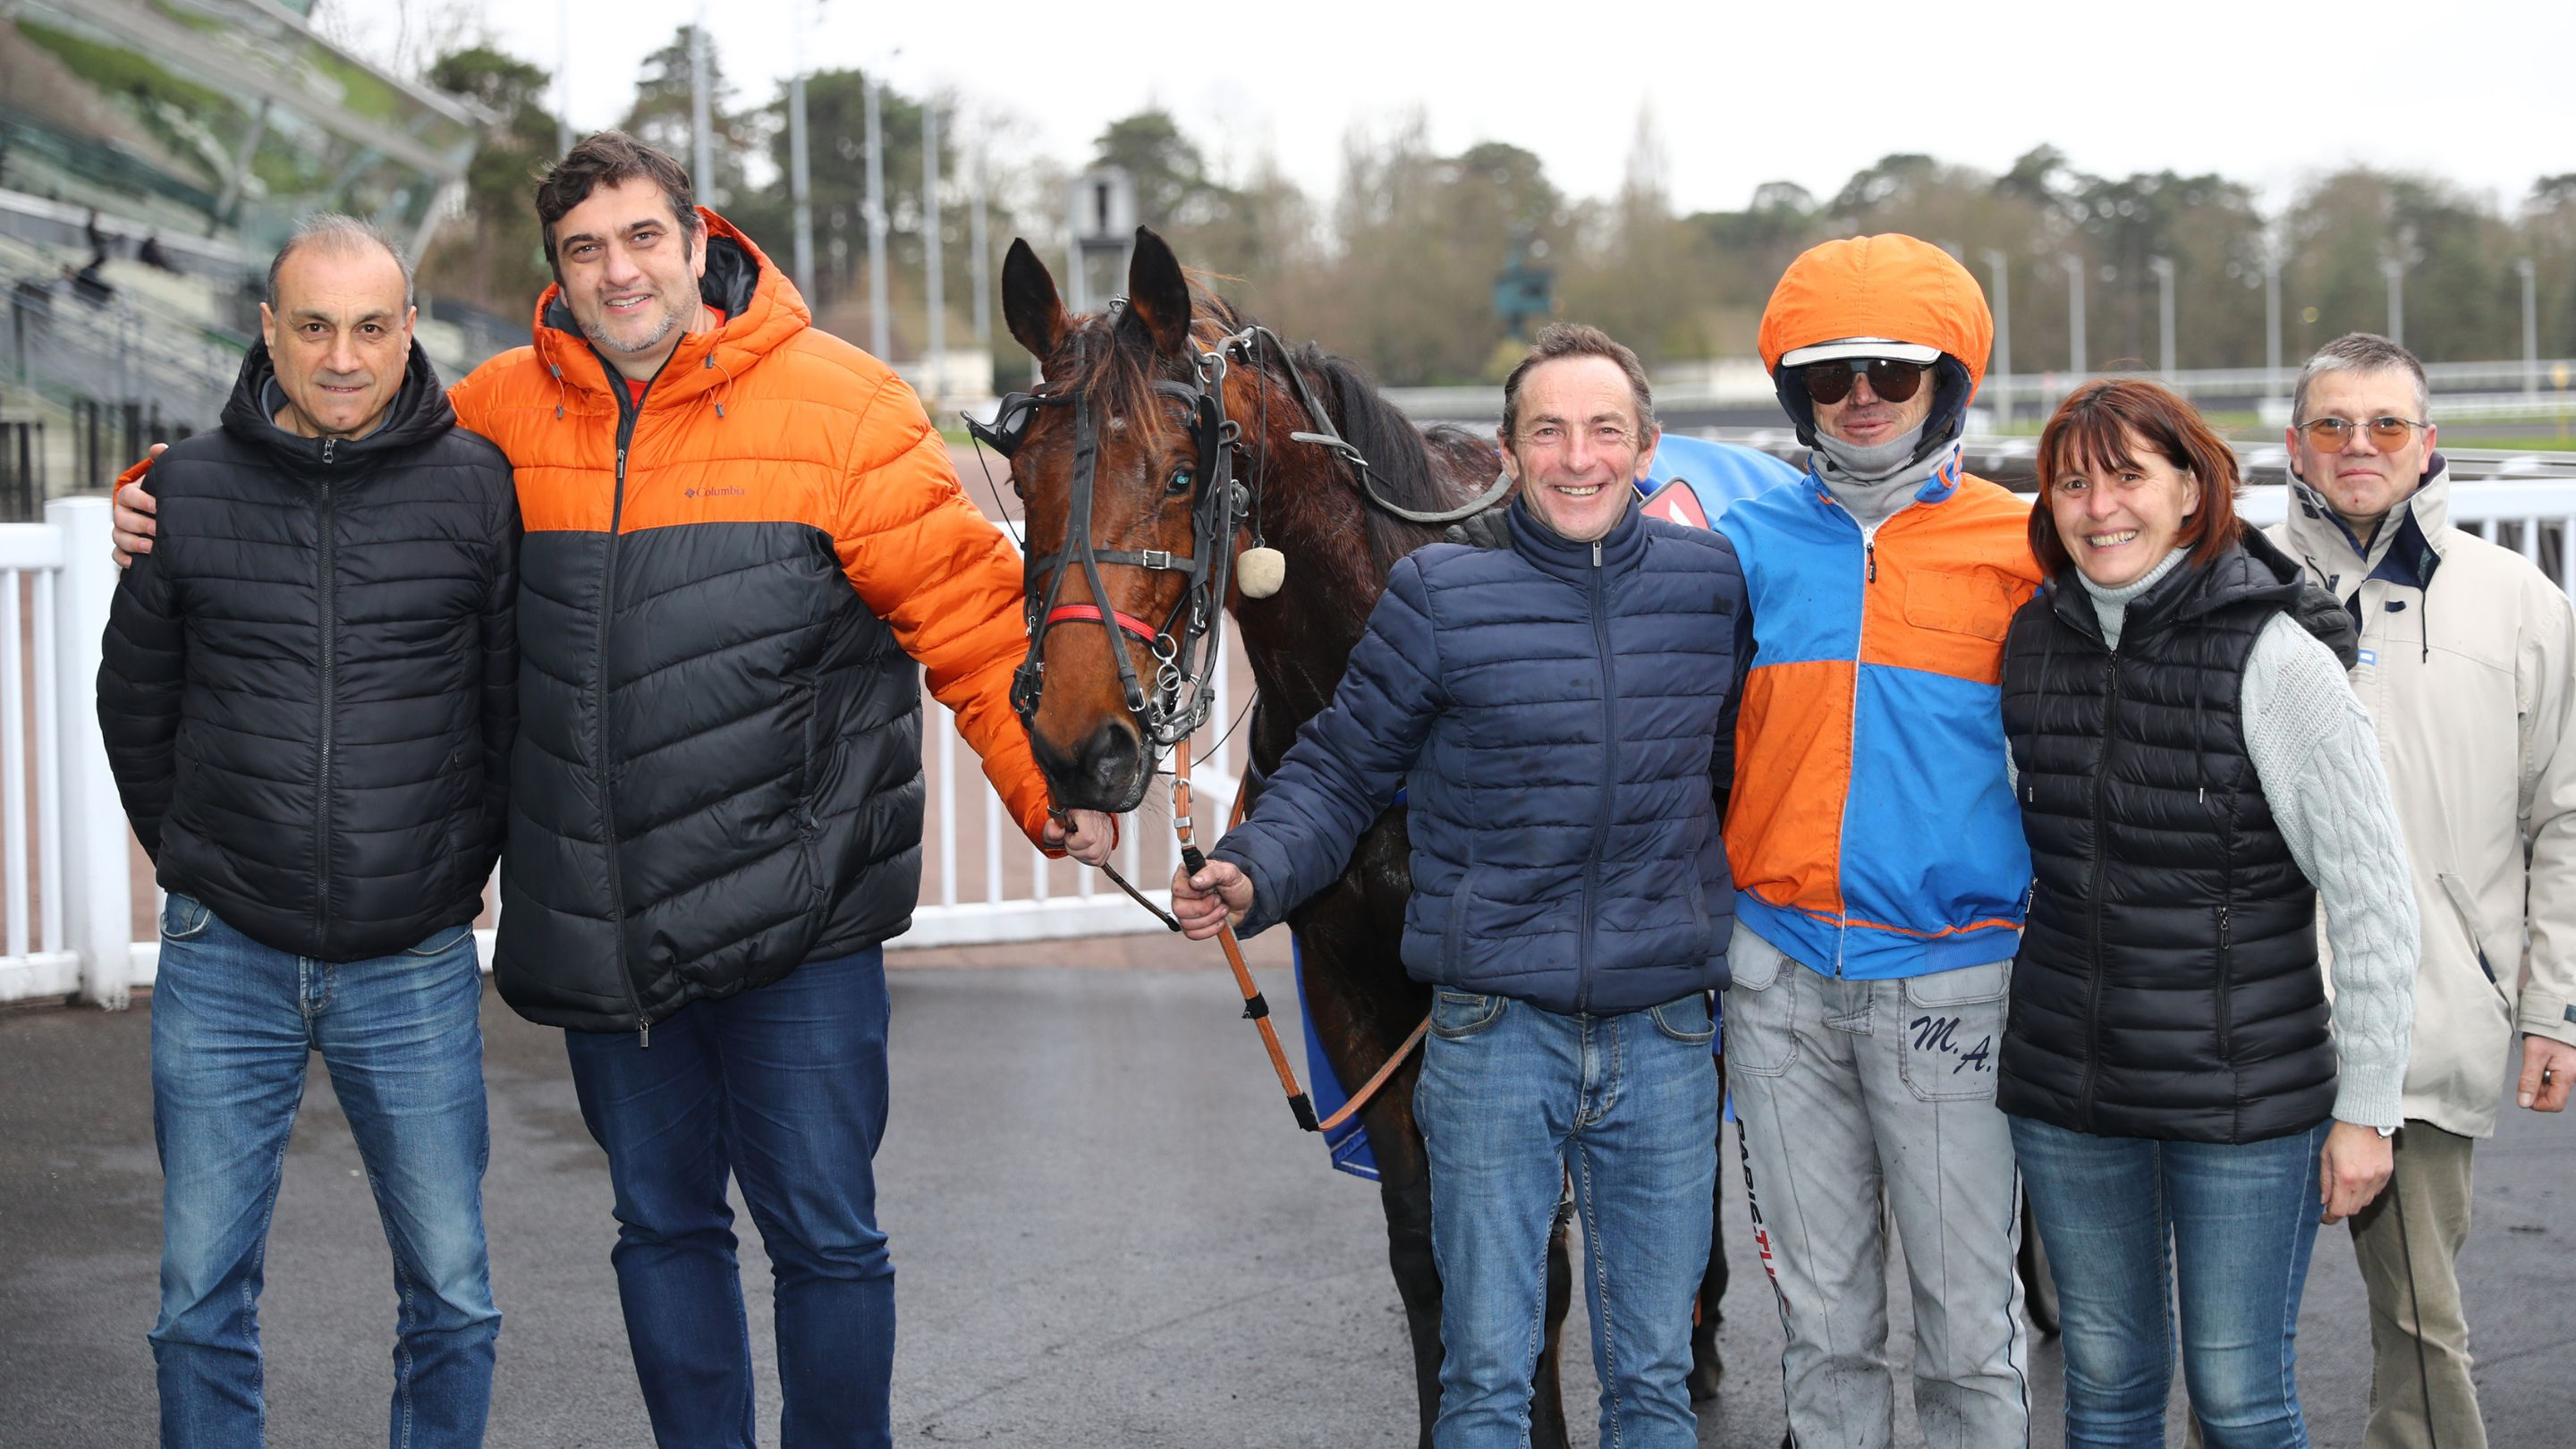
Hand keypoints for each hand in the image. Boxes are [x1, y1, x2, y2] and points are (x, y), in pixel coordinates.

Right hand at [112, 445, 166, 566]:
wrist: (174, 516)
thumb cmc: (167, 494)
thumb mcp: (167, 478)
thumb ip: (163, 462)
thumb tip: (158, 448)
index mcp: (132, 494)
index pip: (128, 495)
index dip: (141, 500)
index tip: (159, 506)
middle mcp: (124, 512)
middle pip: (120, 518)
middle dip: (138, 524)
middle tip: (157, 529)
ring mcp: (123, 530)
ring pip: (118, 536)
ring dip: (132, 542)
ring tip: (150, 547)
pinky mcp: (126, 548)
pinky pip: (116, 554)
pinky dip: (123, 558)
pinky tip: (135, 563)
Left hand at [1040, 809, 1116, 866]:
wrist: (1076, 807)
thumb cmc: (1065, 813)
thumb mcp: (1054, 820)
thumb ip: (1051, 827)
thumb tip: (1056, 833)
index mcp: (1087, 812)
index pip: (1087, 838)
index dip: (1073, 842)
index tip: (1067, 835)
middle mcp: (1101, 820)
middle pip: (1092, 852)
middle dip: (1076, 851)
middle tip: (1071, 841)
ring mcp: (1108, 830)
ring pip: (1097, 857)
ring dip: (1082, 856)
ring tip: (1077, 845)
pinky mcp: (1111, 838)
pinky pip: (1101, 858)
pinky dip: (1089, 858)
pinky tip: (1084, 849)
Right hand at [1170, 858, 1251, 940]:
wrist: (1245, 901)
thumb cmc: (1234, 884)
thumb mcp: (1229, 872)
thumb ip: (1212, 873)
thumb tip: (1194, 881)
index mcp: (1186, 875)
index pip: (1178, 889)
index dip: (1196, 894)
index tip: (1212, 890)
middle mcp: (1181, 893)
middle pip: (1179, 909)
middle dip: (1205, 908)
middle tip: (1218, 900)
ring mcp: (1184, 910)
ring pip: (1186, 924)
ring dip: (1211, 918)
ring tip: (1222, 908)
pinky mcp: (1191, 925)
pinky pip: (1192, 934)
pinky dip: (1210, 929)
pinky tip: (1219, 920)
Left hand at [2319, 1120, 2393, 1222]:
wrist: (2366, 1119)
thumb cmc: (2342, 1135)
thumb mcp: (2325, 1156)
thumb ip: (2325, 1181)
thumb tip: (2324, 1200)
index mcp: (2345, 1178)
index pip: (2339, 1210)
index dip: (2330, 1218)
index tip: (2324, 1218)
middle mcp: (2363, 1181)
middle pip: (2353, 1210)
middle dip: (2341, 1209)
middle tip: (2332, 1202)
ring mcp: (2377, 1178)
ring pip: (2366, 1202)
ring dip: (2354, 1201)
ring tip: (2345, 1189)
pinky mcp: (2387, 1174)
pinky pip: (2376, 1192)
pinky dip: (2366, 1192)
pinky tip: (2359, 1182)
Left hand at [2518, 1034, 2574, 1111]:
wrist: (2559, 1016)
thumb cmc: (2548, 1032)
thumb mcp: (2534, 1054)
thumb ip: (2529, 1080)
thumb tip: (2524, 1103)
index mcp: (2568, 1075)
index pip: (2555, 1104)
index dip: (2537, 1103)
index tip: (2525, 1093)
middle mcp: (2574, 1076)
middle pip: (2554, 1097)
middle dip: (2539, 1091)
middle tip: (2530, 1073)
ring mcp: (2573, 1072)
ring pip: (2555, 1088)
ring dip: (2542, 1082)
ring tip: (2537, 1064)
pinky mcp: (2569, 1067)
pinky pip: (2557, 1079)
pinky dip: (2546, 1075)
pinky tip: (2543, 1063)